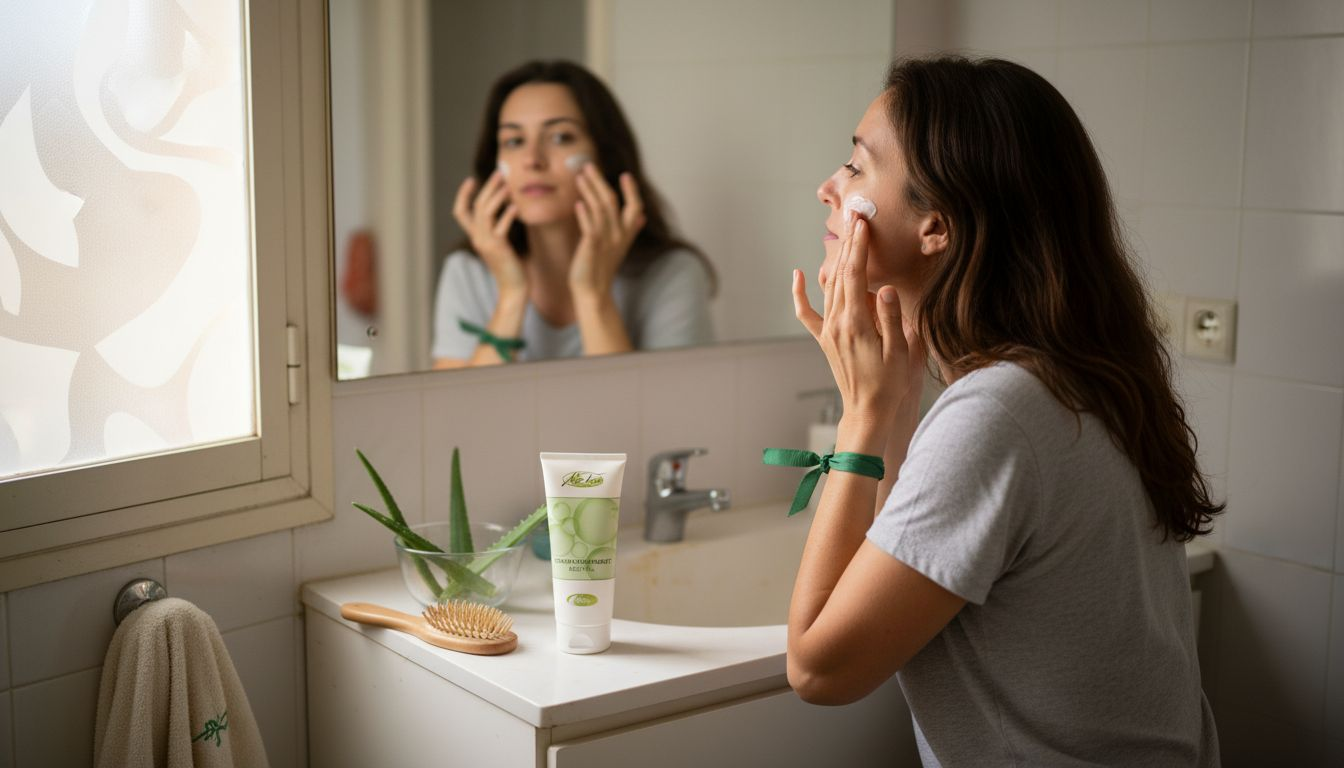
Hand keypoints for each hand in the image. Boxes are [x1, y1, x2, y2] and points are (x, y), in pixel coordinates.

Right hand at [452, 171, 526, 295]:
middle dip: (487, 188)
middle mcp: (477, 238)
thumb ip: (496, 228)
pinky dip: (507, 215)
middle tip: (499, 174)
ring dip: (497, 197)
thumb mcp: (499, 244)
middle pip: (477, 206)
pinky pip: (501, 227)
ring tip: (508, 186)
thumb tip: (504, 207)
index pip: (460, 212)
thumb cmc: (510, 265)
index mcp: (475, 236)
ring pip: (486, 213)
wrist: (513, 287)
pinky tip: (516, 207)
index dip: (463, 195)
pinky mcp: (498, 248)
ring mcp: (486, 243)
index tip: (471, 179)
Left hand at [569, 164, 645, 299]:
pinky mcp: (592, 248)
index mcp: (626, 234)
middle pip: (612, 202)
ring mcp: (606, 242)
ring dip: (589, 191)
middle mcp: (618, 236)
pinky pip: (589, 228)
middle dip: (600, 181)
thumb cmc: (603, 268)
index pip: (635, 208)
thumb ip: (630, 230)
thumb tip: (641, 217)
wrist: (593, 292)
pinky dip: (584, 215)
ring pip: (599, 209)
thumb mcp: (619, 247)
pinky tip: (578, 204)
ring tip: (579, 177)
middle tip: (588, 165)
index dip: (632, 191)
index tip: (625, 175)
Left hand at [792, 215, 924, 451]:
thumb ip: (892, 319)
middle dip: (848, 243)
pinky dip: (801, 293)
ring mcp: (828, 331)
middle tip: (855, 216)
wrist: (868, 412)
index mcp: (856, 323)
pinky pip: (808, 313)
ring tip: (845, 233)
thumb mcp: (899, 352)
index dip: (858, 246)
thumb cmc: (888, 385)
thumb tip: (887, 289)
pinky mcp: (826, 340)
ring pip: (829, 287)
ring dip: (836, 258)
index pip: (855, 275)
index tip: (862, 223)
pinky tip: (798, 274)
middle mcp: (837, 323)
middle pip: (840, 274)